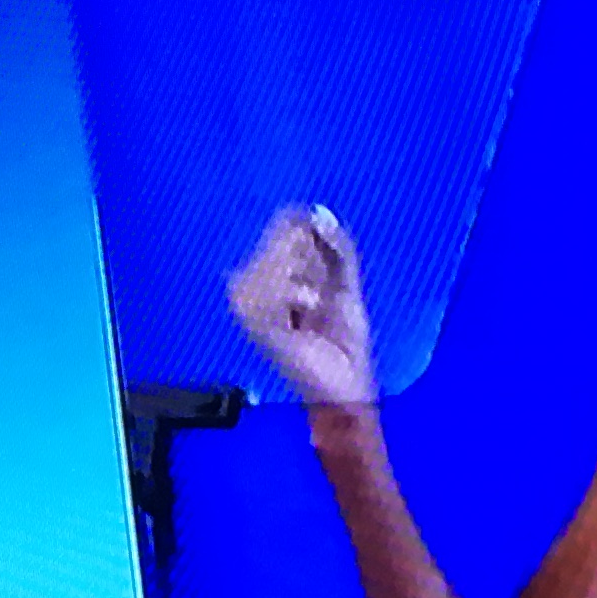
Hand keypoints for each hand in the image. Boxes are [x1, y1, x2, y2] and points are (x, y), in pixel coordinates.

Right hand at [229, 203, 379, 407]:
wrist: (345, 386)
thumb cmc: (345, 343)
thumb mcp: (346, 285)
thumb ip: (337, 247)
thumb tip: (319, 210)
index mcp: (278, 272)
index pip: (286, 226)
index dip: (312, 239)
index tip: (324, 274)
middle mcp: (257, 283)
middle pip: (280, 239)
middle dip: (309, 263)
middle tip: (317, 298)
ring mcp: (250, 303)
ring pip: (273, 259)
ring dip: (302, 282)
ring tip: (310, 309)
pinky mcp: (252, 320)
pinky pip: (270, 284)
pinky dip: (295, 295)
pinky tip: (302, 316)